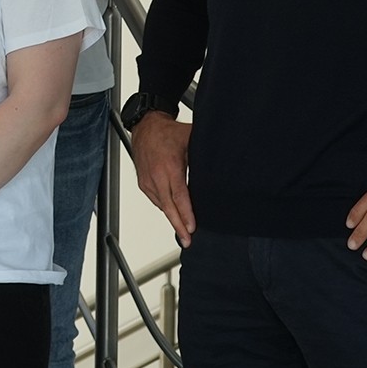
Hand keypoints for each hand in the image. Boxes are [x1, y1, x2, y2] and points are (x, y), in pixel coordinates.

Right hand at [130, 114, 194, 246]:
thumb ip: (204, 155)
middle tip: (187, 240)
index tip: (191, 227)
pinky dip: (165, 208)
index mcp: (170, 167)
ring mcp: (148, 181)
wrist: (145, 126)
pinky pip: (155, 200)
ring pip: (162, 206)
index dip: (186, 214)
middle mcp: (156, 176)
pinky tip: (173, 213)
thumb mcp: (190, 140)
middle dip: (178, 226)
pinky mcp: (143, 183)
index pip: (179, 196)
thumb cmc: (167, 133)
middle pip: (168, 207)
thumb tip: (223, 163)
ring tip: (183, 232)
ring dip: (172, 219)